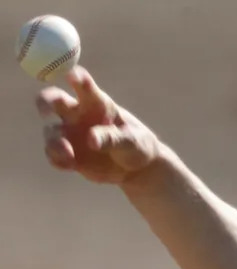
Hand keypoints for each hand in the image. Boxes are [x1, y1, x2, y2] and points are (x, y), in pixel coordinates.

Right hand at [37, 67, 160, 183]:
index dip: (76, 77)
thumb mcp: (131, 141)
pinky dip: (57, 159)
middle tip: (46, 111)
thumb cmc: (135, 145)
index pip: (82, 84)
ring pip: (51, 132)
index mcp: (96, 102)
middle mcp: (77, 114)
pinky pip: (54, 155)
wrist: (137, 169)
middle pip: (53, 100)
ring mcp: (70, 134)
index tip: (73, 76)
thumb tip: (91, 139)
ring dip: (54, 142)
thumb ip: (111, 138)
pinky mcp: (68, 154)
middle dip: (45, 102)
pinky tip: (68, 165)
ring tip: (68, 153)